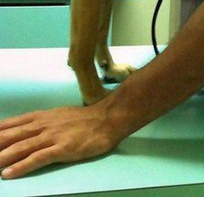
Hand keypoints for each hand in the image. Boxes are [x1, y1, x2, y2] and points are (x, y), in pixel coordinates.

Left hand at [0, 103, 119, 178]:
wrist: (107, 119)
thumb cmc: (84, 120)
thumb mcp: (58, 116)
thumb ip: (40, 124)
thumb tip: (23, 132)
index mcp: (41, 117)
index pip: (10, 124)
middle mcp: (42, 125)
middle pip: (11, 136)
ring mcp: (52, 137)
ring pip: (20, 147)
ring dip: (1, 156)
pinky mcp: (62, 149)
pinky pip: (37, 159)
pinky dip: (21, 166)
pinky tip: (8, 173)